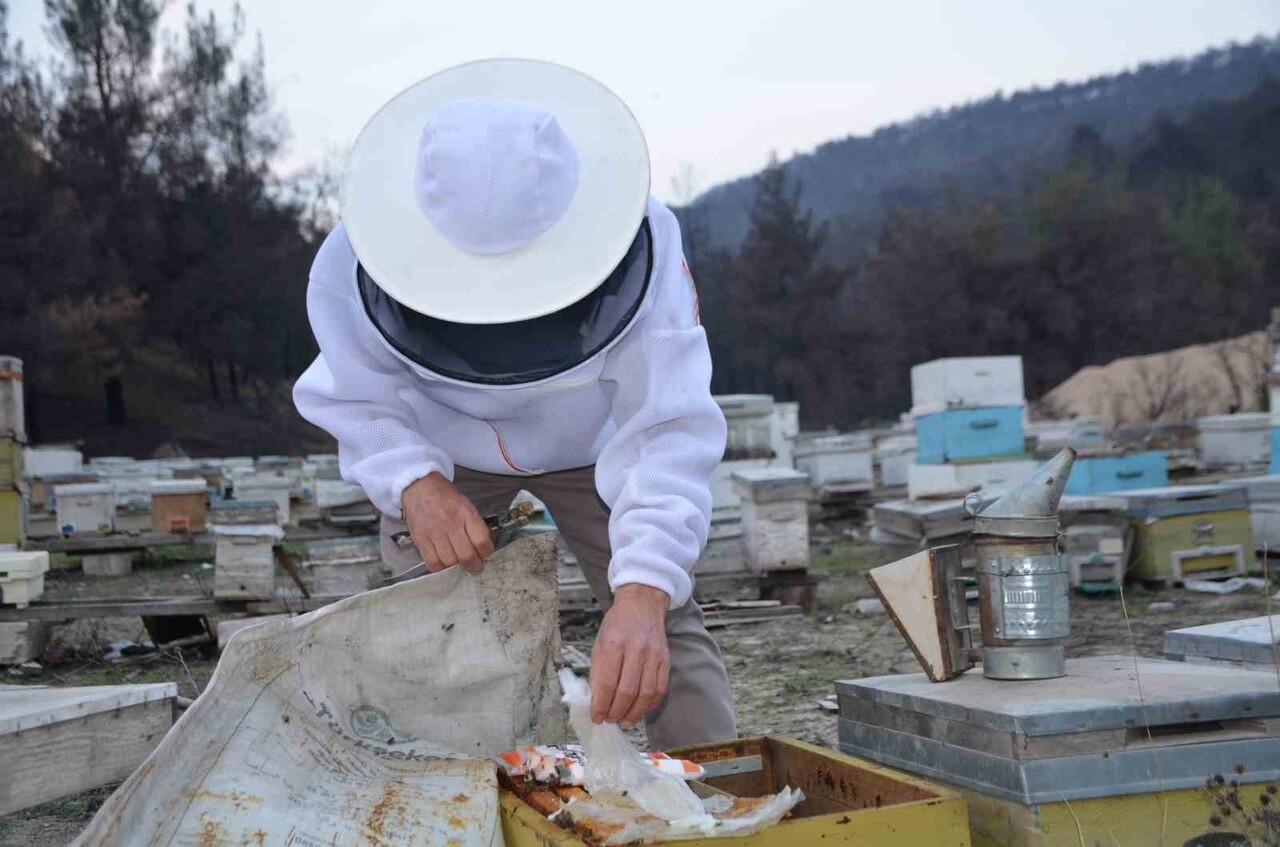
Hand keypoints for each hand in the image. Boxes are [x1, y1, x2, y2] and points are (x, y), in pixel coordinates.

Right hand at [401, 472, 493, 573]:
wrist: (420, 487)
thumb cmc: (445, 496)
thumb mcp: (466, 504)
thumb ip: (474, 524)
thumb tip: (483, 545)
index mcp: (466, 514)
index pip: (482, 540)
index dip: (486, 551)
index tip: (485, 553)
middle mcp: (451, 524)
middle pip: (466, 555)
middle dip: (474, 565)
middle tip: (475, 566)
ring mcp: (435, 532)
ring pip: (450, 561)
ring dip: (457, 567)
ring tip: (459, 564)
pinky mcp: (421, 539)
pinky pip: (432, 562)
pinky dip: (440, 567)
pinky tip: (444, 564)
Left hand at [590, 584, 670, 729]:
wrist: (642, 605)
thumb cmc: (616, 625)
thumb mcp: (599, 643)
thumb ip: (598, 672)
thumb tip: (597, 701)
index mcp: (613, 643)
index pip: (607, 682)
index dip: (600, 705)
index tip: (596, 717)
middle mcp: (635, 649)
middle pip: (627, 691)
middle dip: (616, 712)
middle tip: (609, 720)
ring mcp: (653, 655)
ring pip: (645, 694)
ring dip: (633, 713)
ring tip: (624, 721)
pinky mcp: (665, 660)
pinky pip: (660, 689)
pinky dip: (649, 705)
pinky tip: (640, 709)